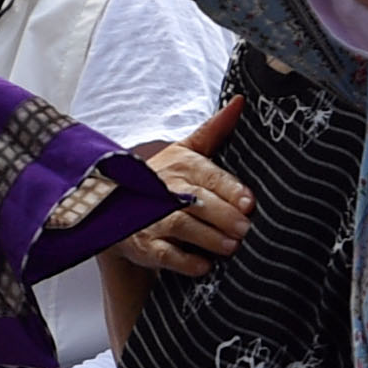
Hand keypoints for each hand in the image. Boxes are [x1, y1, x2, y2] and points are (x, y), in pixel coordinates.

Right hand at [114, 97, 250, 277]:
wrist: (118, 205)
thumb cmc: (163, 178)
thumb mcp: (186, 150)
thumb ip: (214, 130)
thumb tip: (241, 101)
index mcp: (181, 165)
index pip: (209, 175)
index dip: (229, 189)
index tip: (249, 202)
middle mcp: (165, 189)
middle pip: (197, 202)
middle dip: (224, 216)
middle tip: (246, 229)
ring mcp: (152, 218)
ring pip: (182, 226)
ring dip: (209, 238)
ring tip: (232, 246)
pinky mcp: (144, 244)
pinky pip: (164, 254)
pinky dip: (184, 261)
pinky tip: (204, 266)